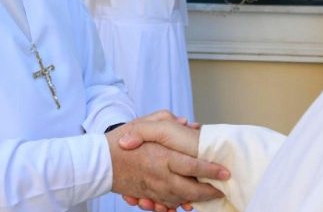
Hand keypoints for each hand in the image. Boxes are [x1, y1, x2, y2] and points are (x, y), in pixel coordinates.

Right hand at [107, 112, 227, 209]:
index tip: (225, 172)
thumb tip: (185, 122)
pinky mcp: (146, 195)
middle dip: (209, 192)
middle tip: (222, 188)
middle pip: (190, 189)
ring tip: (210, 196)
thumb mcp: (141, 123)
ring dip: (196, 200)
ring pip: (180, 199)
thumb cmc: (119, 141)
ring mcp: (153, 189)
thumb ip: (164, 120)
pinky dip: (177, 204)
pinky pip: (166, 204)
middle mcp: (159, 176)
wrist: (97, 162)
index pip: (193, 166)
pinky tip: (186, 201)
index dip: (211, 171)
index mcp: (162, 157)